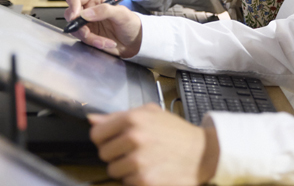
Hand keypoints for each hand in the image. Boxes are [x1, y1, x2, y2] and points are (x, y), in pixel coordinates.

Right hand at [65, 0, 142, 57]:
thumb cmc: (130, 23)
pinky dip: (93, 43)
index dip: (73, 6)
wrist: (134, 42)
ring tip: (104, 40)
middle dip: (79, 26)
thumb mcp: (122, 14)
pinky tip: (105, 43)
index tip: (76, 16)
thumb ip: (105, 10)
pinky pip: (82, 40)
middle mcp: (88, 9)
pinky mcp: (87, 35)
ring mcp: (86, 23)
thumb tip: (86, 14)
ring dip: (89, 37)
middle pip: (70, 14)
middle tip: (88, 33)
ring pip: (75, 29)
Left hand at [88, 104, 218, 185]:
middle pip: (103, 154)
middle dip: (116, 154)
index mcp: (133, 118)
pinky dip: (136, 180)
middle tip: (134, 150)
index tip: (114, 140)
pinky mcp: (145, 181)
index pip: (97, 134)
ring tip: (144, 160)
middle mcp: (134, 138)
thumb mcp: (150, 114)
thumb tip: (92, 119)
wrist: (201, 153)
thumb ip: (118, 116)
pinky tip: (150, 171)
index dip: (104, 138)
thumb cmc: (174, 132)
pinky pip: (126, 183)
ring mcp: (138, 162)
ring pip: (113, 171)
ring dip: (125, 169)